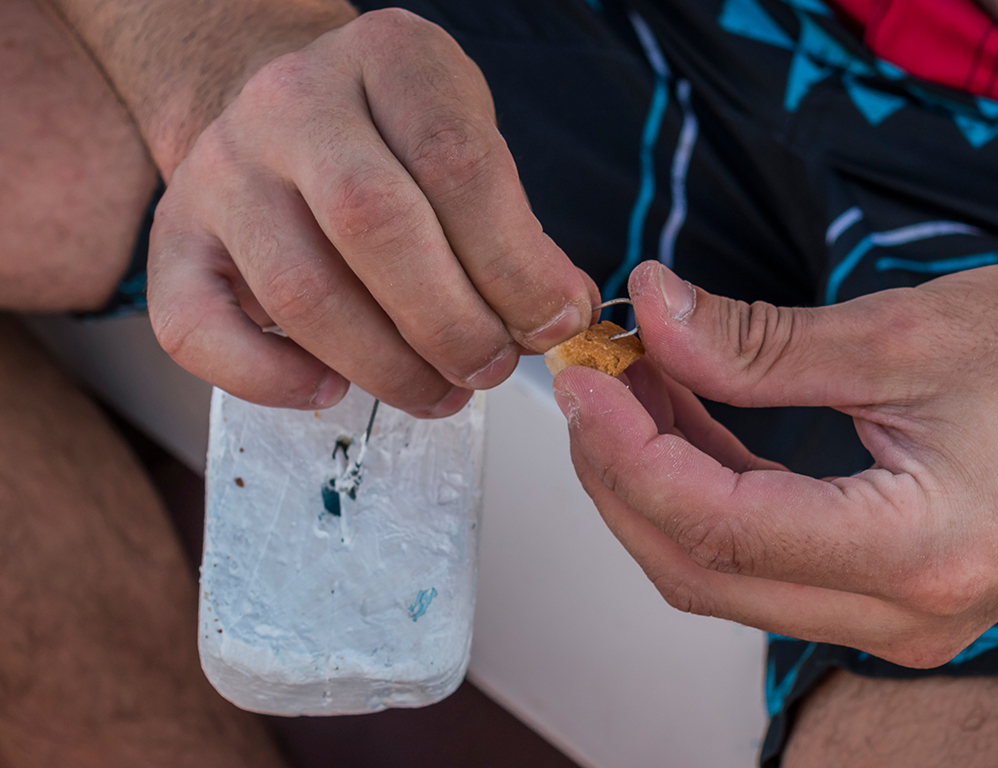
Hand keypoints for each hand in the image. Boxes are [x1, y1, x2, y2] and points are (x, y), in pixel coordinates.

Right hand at [147, 9, 594, 412]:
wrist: (285, 117)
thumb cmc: (393, 144)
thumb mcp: (467, 146)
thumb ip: (512, 227)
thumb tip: (553, 320)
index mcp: (387, 59)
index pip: (457, 161)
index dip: (516, 264)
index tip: (551, 322)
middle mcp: (290, 103)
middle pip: (375, 224)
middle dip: (452, 324)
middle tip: (491, 368)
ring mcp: (221, 170)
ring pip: (301, 292)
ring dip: (386, 368)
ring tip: (438, 391)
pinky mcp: (173, 239)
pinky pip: (198, 330)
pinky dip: (270, 381)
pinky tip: (330, 390)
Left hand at [554, 260, 997, 667]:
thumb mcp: (904, 334)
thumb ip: (760, 340)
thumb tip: (651, 310)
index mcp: (918, 551)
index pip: (720, 526)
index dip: (628, 452)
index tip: (583, 380)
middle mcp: (900, 611)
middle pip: (700, 568)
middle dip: (622, 474)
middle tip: (592, 383)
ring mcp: (887, 613)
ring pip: (717, 570)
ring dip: (653, 480)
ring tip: (629, 386)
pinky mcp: (875, 590)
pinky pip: (754, 555)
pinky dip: (700, 488)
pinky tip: (678, 416)